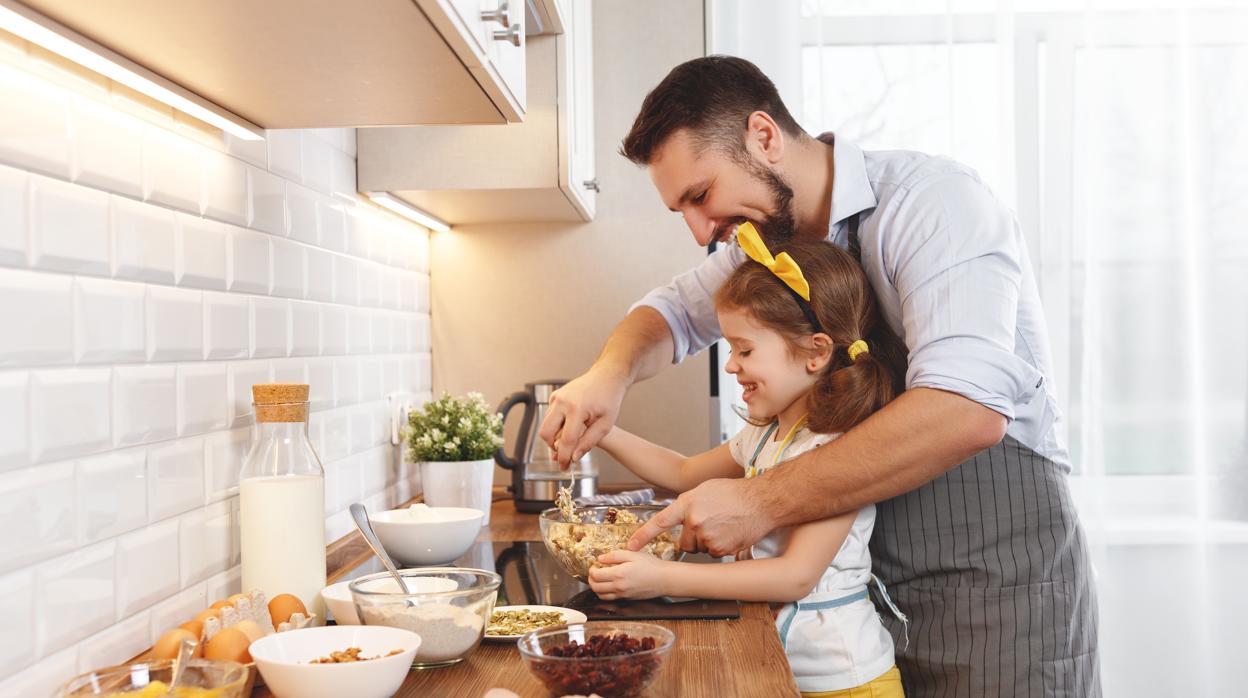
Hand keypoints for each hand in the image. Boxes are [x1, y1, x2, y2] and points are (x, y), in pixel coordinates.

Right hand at [538, 368, 628, 466]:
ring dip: (555, 436)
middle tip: (565, 453)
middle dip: (553, 447)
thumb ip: (589, 442)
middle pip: (546, 433)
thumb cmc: (609, 399)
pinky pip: (550, 417)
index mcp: (577, 408)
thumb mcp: (605, 424)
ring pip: (546, 426)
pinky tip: (571, 425)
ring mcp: (556, 397)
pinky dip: (557, 425)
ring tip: (572, 439)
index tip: (565, 467)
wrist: (607, 377)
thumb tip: (574, 457)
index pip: (565, 440)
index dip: (564, 457)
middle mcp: (562, 402)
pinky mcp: (554, 396)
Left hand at [588, 550, 668, 599]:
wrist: (665, 579)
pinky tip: (608, 586)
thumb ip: (614, 555)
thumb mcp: (633, 554)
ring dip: (596, 588)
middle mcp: (619, 587)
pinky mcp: (627, 599)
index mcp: (618, 574)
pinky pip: (610, 599)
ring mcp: (623, 595)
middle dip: (591, 579)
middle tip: (594, 572)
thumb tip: (600, 558)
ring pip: (601, 596)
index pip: (596, 575)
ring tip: (599, 579)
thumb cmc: (651, 566)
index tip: (594, 565)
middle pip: (595, 587)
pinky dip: (605, 594)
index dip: (591, 570)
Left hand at [627, 478, 773, 556]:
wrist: (762, 500)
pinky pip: (714, 554)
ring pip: (700, 549)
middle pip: (684, 542)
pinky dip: (722, 548)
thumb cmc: (736, 492)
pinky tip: (731, 533)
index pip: (660, 521)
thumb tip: (680, 515)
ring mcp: (707, 535)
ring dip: (709, 542)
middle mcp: (694, 520)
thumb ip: (689, 503)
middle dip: (694, 538)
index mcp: (688, 503)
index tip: (630, 546)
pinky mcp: (720, 548)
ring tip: (725, 525)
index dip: (643, 535)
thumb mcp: (706, 489)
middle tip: (711, 525)